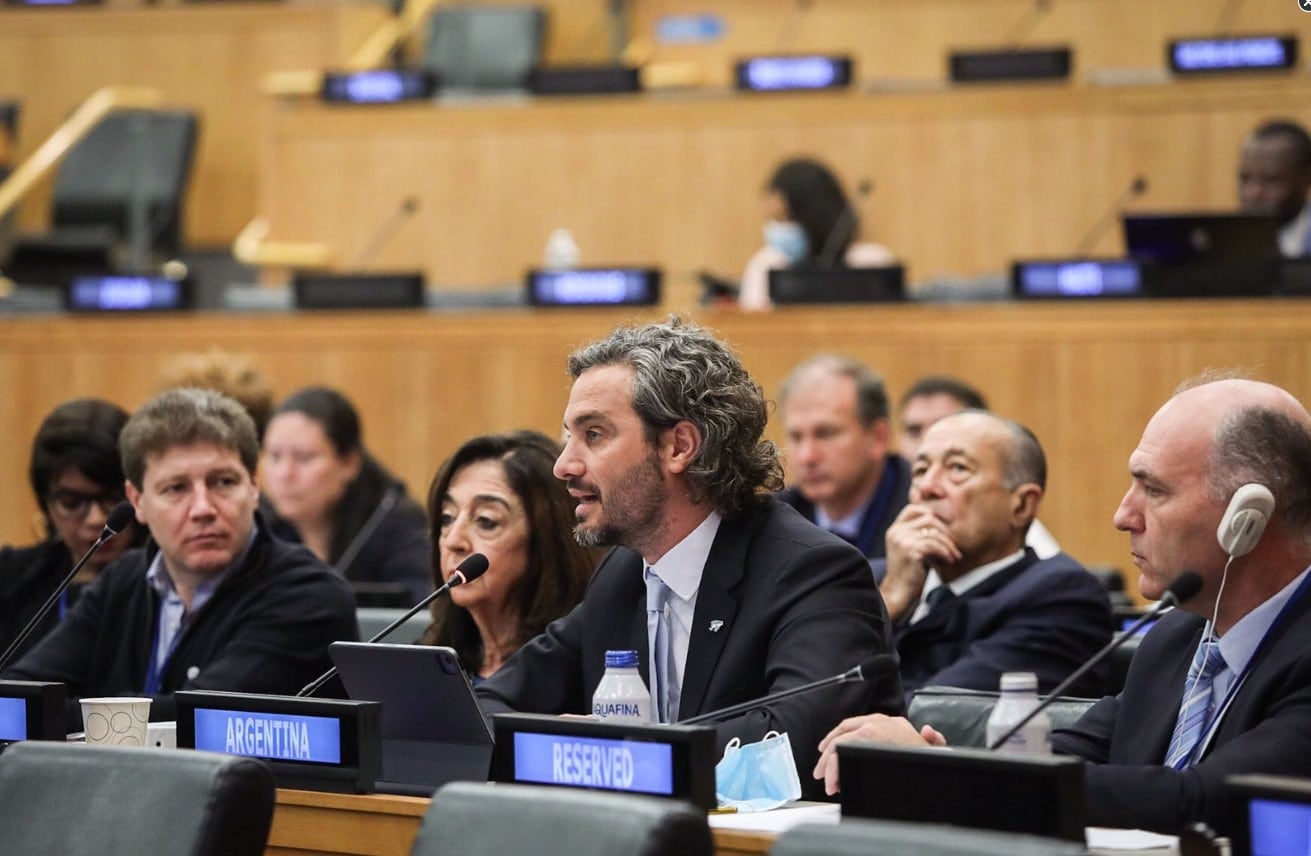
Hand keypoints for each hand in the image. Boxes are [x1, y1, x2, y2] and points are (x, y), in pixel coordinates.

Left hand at [812, 714, 946, 795]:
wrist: (934, 762)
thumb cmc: (930, 760)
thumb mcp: (931, 746)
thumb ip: (930, 738)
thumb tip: (929, 732)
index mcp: (892, 722)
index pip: (856, 725)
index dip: (840, 738)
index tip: (828, 750)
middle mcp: (878, 721)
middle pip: (842, 733)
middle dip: (829, 754)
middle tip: (821, 771)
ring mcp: (870, 728)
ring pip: (839, 744)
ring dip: (830, 766)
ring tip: (828, 783)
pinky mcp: (864, 738)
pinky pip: (841, 753)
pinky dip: (834, 769)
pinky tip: (834, 782)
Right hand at [880, 504, 960, 621]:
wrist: (899, 595)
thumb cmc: (910, 574)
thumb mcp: (912, 549)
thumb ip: (920, 535)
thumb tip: (941, 523)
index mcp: (895, 530)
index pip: (914, 508)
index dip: (930, 513)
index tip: (943, 529)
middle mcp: (896, 532)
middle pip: (928, 517)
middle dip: (944, 532)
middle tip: (953, 548)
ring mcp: (902, 540)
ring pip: (934, 532)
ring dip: (948, 545)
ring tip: (954, 557)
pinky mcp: (910, 551)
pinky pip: (935, 545)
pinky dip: (946, 553)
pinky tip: (949, 561)